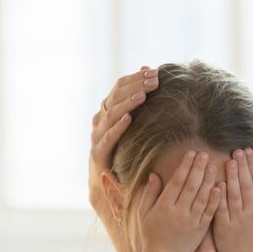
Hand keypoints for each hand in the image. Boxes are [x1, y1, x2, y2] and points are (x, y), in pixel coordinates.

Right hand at [89, 66, 159, 214]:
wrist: (108, 183)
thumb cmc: (125, 148)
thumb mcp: (134, 123)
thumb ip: (139, 98)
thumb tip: (149, 69)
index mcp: (108, 109)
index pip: (119, 86)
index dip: (135, 78)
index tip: (154, 72)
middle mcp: (100, 119)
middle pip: (115, 96)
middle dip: (135, 86)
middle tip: (154, 80)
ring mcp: (97, 136)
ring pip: (110, 114)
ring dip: (127, 103)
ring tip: (142, 96)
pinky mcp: (98, 154)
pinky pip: (107, 139)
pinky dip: (116, 128)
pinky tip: (128, 120)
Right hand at [138, 151, 221, 251]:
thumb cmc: (152, 234)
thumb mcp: (144, 213)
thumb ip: (150, 193)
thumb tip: (154, 174)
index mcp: (164, 206)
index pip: (177, 182)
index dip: (185, 166)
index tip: (192, 153)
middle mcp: (178, 212)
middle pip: (191, 186)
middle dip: (198, 168)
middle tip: (205, 154)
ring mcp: (191, 221)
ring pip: (202, 197)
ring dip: (208, 180)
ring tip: (214, 165)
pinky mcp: (201, 229)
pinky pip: (209, 212)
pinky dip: (214, 200)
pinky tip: (220, 187)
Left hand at [213, 148, 252, 251]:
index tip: (248, 152)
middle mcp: (252, 212)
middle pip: (248, 186)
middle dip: (244, 167)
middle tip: (238, 151)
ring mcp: (238, 219)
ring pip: (236, 195)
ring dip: (234, 178)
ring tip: (230, 161)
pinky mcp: (225, 227)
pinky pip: (223, 209)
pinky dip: (222, 197)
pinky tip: (219, 184)